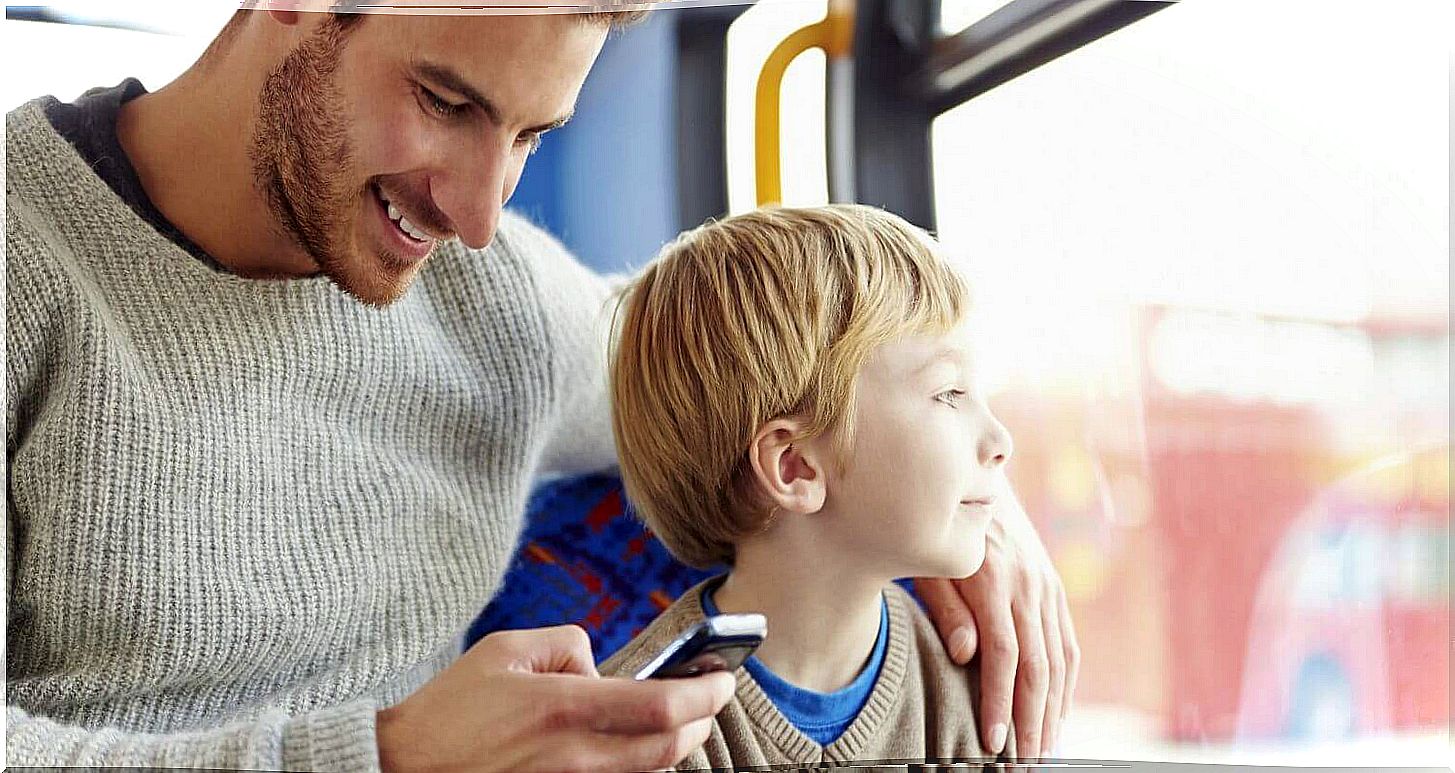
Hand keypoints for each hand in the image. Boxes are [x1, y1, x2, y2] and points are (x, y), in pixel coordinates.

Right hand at [376, 624, 734, 772]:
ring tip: (681, 720)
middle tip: (710, 699)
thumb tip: (599, 665)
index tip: (723, 678)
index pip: (660, 705)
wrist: (407, 768)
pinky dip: (638, 765)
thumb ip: (565, 644)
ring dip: (674, 746)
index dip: (704, 693)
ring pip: (648, 772)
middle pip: (669, 748)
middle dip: (701, 722)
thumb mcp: (504, 651)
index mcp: (564, 707)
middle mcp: (575, 755)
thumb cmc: (451, 710)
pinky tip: (638, 744)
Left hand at [916, 501, 1079, 761]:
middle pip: (1038, 666)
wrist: (977, 483)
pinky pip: (1067, 645)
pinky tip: (1057, 714)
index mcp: (995, 580)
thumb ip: (948, 608)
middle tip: (1022, 762)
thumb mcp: (929, 562)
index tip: (991, 741)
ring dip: (1053, 711)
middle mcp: (1029, 586)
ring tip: (1041, 750)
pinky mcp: (1055, 591)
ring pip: (1059, 661)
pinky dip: (1066, 685)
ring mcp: (1048, 588)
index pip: (1003, 655)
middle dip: (1031, 720)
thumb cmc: (939, 528)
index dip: (999, 701)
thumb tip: (968, 655)